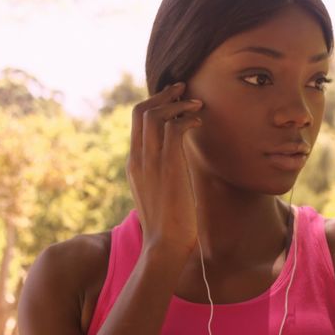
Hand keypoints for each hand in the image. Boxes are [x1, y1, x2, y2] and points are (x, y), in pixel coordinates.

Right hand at [127, 81, 203, 257]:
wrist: (165, 246)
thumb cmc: (169, 227)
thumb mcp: (162, 195)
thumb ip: (164, 177)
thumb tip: (179, 170)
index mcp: (135, 164)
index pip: (136, 122)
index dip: (154, 105)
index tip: (172, 99)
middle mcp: (138, 158)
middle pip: (140, 110)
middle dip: (163, 95)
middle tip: (183, 88)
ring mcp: (150, 161)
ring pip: (155, 114)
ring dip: (178, 104)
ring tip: (197, 104)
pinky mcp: (168, 166)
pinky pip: (174, 128)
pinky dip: (187, 119)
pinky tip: (199, 123)